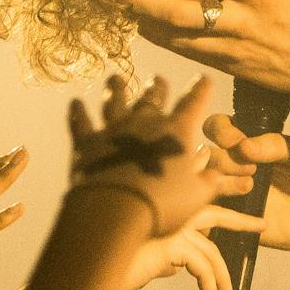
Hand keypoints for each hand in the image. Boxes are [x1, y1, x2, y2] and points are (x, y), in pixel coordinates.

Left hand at [66, 72, 221, 237]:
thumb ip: (208, 182)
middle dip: (157, 87)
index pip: (193, 103)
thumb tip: (215, 174)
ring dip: (116, 88)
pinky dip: (77, 112)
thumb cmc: (162, 205)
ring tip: (115, 78)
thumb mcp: (197, 198)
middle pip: (152, 97)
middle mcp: (144, 123)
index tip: (204, 78)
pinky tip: (74, 103)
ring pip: (115, 101)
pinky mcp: (86, 143)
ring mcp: (113, 130)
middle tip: (158, 79)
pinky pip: (81, 122)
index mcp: (176, 132)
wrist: (114, 212)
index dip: (200, 89)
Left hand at [121, 0, 289, 112]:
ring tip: (123, 10)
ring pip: (182, 39)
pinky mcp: (233, 68)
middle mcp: (243, 24)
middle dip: (149, 2)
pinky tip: (150, 31)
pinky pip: (194, 54)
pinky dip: (169, 42)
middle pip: (185, 13)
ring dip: (151, 24)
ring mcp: (235, 50)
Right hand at [121, 202, 266, 289]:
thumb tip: (176, 269)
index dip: (218, 207)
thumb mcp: (143, 261)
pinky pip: (204, 267)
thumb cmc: (113, 268)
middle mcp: (165, 210)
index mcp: (160, 209)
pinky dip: (212, 287)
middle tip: (262, 225)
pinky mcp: (171, 244)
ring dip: (223, 278)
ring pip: (211, 250)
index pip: (196, 202)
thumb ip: (162, 259)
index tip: (234, 207)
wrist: (91, 272)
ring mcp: (169, 224)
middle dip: (240, 220)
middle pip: (214, 213)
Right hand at [206, 114, 289, 250]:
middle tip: (250, 173)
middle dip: (222, 161)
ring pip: (202, 187)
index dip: (219, 131)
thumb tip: (243, 145)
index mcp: (249, 144)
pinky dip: (214, 217)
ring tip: (248, 189)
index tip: (236, 141)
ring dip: (217, 186)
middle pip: (204, 157)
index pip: (217, 129)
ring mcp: (234, 195)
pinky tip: (239, 214)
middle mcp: (236, 167)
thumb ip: (274, 146)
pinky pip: (212, 221)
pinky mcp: (238, 223)